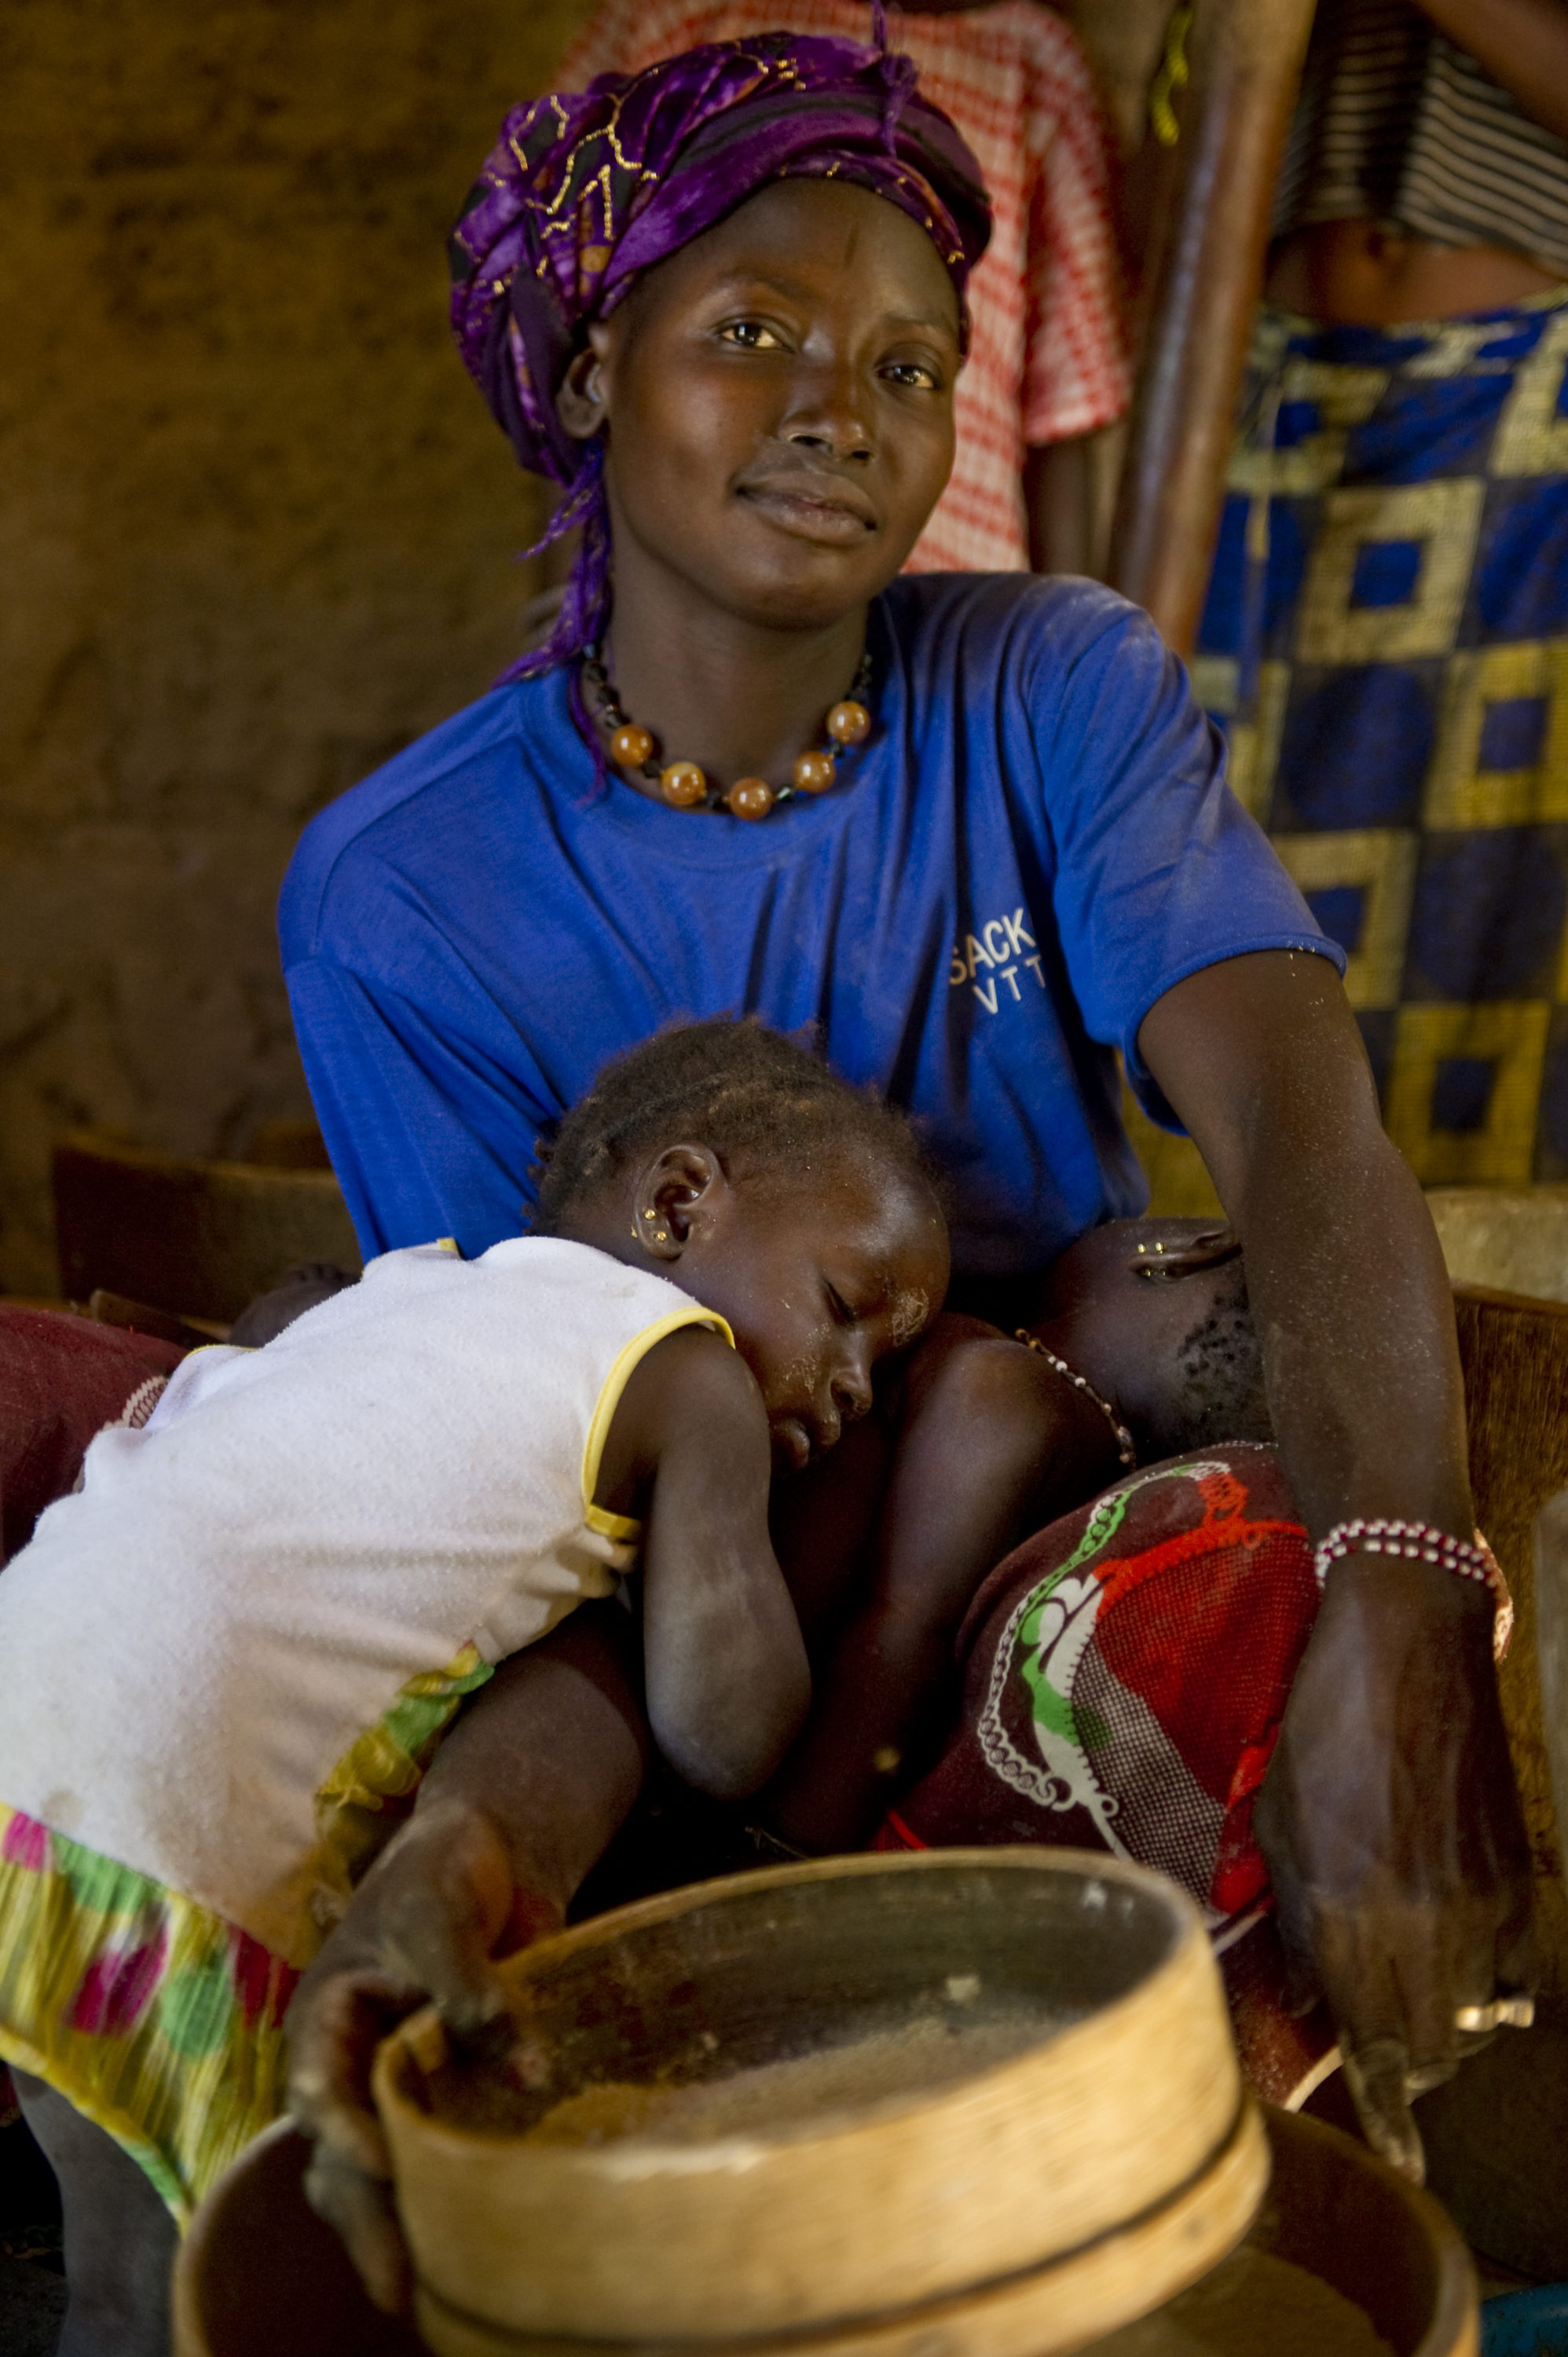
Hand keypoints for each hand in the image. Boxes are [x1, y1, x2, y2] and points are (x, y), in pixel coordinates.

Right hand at [285, 1799, 563, 2311]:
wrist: (488, 1852)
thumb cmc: (442, 1870)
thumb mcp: (442, 1914)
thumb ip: (471, 1987)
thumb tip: (527, 2071)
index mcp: (326, 2018)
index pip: (323, 2088)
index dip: (347, 2131)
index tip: (382, 2163)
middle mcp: (352, 2067)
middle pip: (342, 2157)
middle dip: (364, 2219)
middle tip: (397, 2284)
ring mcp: (397, 2087)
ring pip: (382, 2173)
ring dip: (402, 2224)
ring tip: (427, 2287)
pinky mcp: (447, 2095)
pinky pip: (440, 2154)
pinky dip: (454, 2194)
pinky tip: (483, 2238)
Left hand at [1254, 1550, 1532, 2179]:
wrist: (1409, 1647)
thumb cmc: (1321, 1725)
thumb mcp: (1278, 1822)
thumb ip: (1293, 1922)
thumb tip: (1306, 1999)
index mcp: (1343, 1912)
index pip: (1369, 2045)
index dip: (1381, 2108)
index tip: (1393, 2156)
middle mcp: (1415, 1925)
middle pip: (1425, 2049)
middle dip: (1402, 2062)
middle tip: (1381, 2041)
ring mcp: (1476, 1907)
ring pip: (1473, 2023)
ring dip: (1446, 2029)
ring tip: (1416, 1998)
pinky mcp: (1517, 1882)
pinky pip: (1518, 1979)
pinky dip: (1496, 1995)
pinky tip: (1472, 1978)